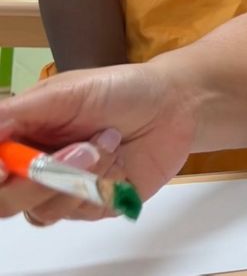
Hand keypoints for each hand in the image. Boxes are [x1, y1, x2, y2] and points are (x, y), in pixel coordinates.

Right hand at [0, 63, 194, 223]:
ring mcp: (63, 190)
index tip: (7, 169)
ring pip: (44, 210)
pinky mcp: (93, 204)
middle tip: (82, 148)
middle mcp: (34, 168)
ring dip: (81, 177)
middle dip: (40, 180)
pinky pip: (83, 212)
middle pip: (7, 201)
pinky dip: (102, 186)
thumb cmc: (120, 90)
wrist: (174, 104)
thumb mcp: (67, 90)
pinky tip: (119, 158)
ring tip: (109, 141)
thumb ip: (19, 112)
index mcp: (19, 136)